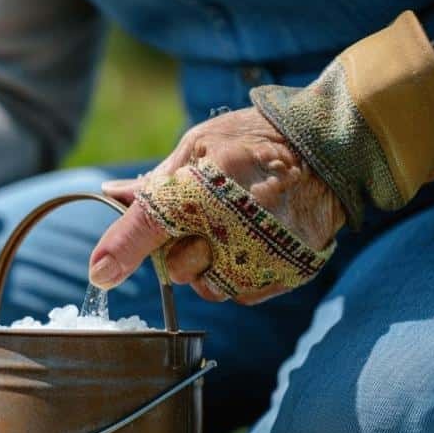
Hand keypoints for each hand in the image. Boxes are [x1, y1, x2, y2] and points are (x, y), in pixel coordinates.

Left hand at [91, 107, 344, 303]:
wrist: (332, 146)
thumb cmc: (256, 138)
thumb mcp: (199, 144)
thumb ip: (156, 179)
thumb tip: (112, 193)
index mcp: (203, 188)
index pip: (150, 226)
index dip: (120, 250)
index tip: (101, 273)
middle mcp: (232, 227)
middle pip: (177, 268)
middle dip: (179, 250)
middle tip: (201, 220)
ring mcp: (262, 254)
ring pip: (208, 286)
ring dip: (209, 266)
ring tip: (232, 228)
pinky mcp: (285, 273)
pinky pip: (240, 294)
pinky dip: (239, 273)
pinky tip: (253, 241)